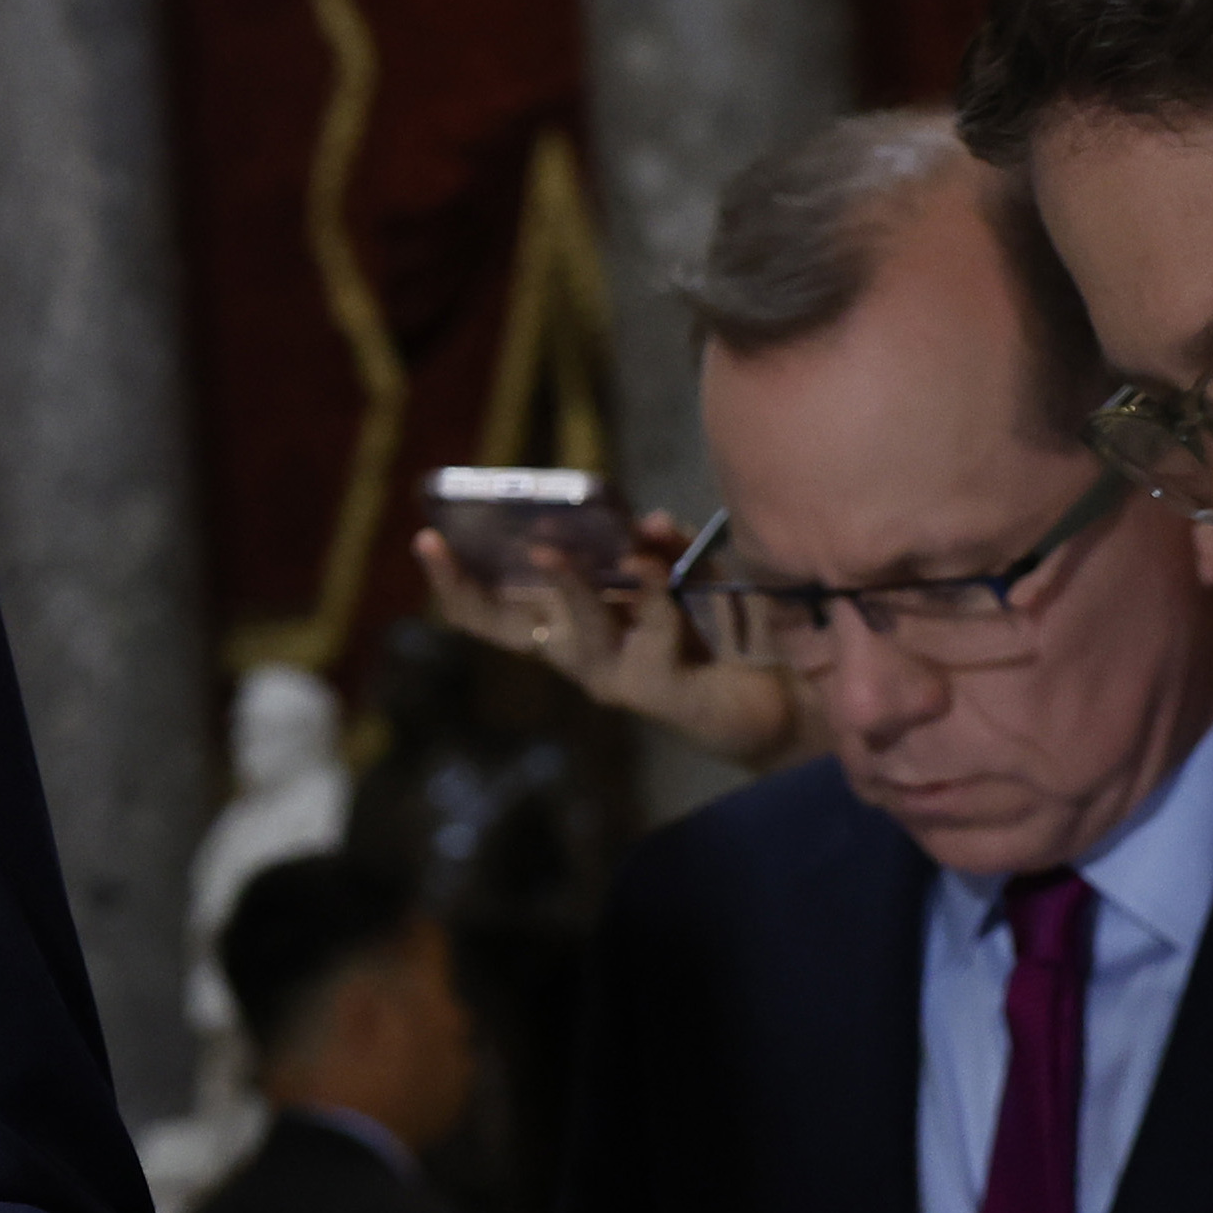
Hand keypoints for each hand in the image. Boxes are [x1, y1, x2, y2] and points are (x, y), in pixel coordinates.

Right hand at [417, 517, 817, 773]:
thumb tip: (639, 522)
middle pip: (506, 628)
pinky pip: (650, 633)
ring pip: (574, 628)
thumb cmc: (725, 627)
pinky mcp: (658, 690)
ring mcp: (615, 674)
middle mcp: (581, 652)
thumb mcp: (686, 569)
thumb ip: (661, 545)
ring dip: (564, 586)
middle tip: (447, 546)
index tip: (425, 540)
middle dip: (468, 589)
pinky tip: (652, 559)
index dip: (456, 583)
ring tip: (551, 550)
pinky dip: (651, 592)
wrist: (787, 690)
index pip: (497, 608)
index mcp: (573, 619)